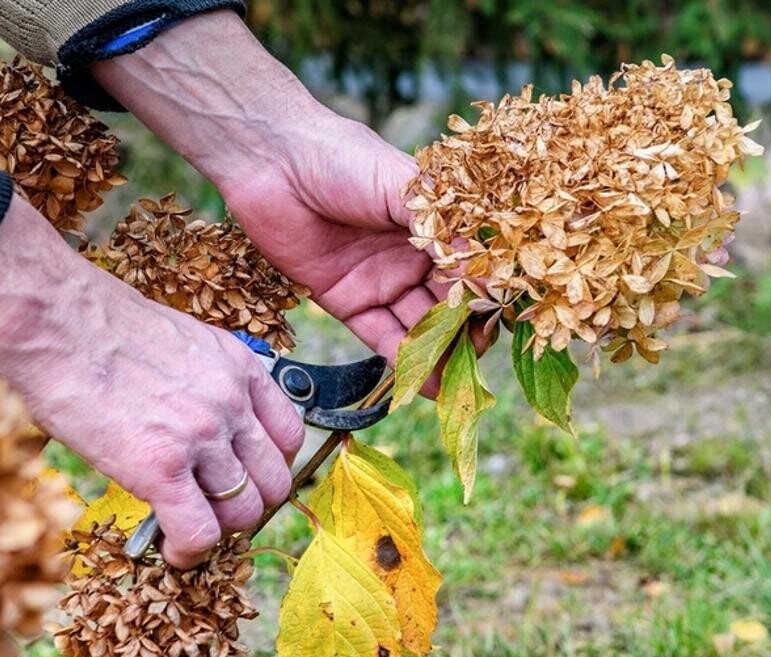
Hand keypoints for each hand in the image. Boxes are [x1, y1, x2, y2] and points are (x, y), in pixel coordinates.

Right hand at [0, 196, 303, 567]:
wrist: (54, 320)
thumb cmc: (99, 328)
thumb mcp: (181, 345)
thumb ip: (205, 386)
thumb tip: (198, 430)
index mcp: (241, 369)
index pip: (288, 437)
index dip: (269, 468)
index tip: (244, 479)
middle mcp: (232, 402)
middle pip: (274, 482)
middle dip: (249, 506)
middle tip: (215, 511)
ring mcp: (201, 435)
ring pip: (242, 512)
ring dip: (218, 531)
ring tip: (187, 530)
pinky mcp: (160, 467)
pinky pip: (198, 531)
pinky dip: (189, 552)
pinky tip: (171, 551)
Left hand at [92, 13, 449, 377]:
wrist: (271, 160)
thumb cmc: (342, 158)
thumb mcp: (401, 186)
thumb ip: (438, 230)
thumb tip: (479, 273)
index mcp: (432, 225)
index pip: (469, 270)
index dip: (484, 298)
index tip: (499, 325)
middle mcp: (411, 256)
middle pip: (446, 305)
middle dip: (464, 336)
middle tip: (478, 366)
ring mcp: (379, 280)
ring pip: (416, 326)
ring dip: (437, 356)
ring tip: (456, 384)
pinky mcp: (346, 301)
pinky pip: (379, 335)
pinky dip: (401, 360)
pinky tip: (424, 384)